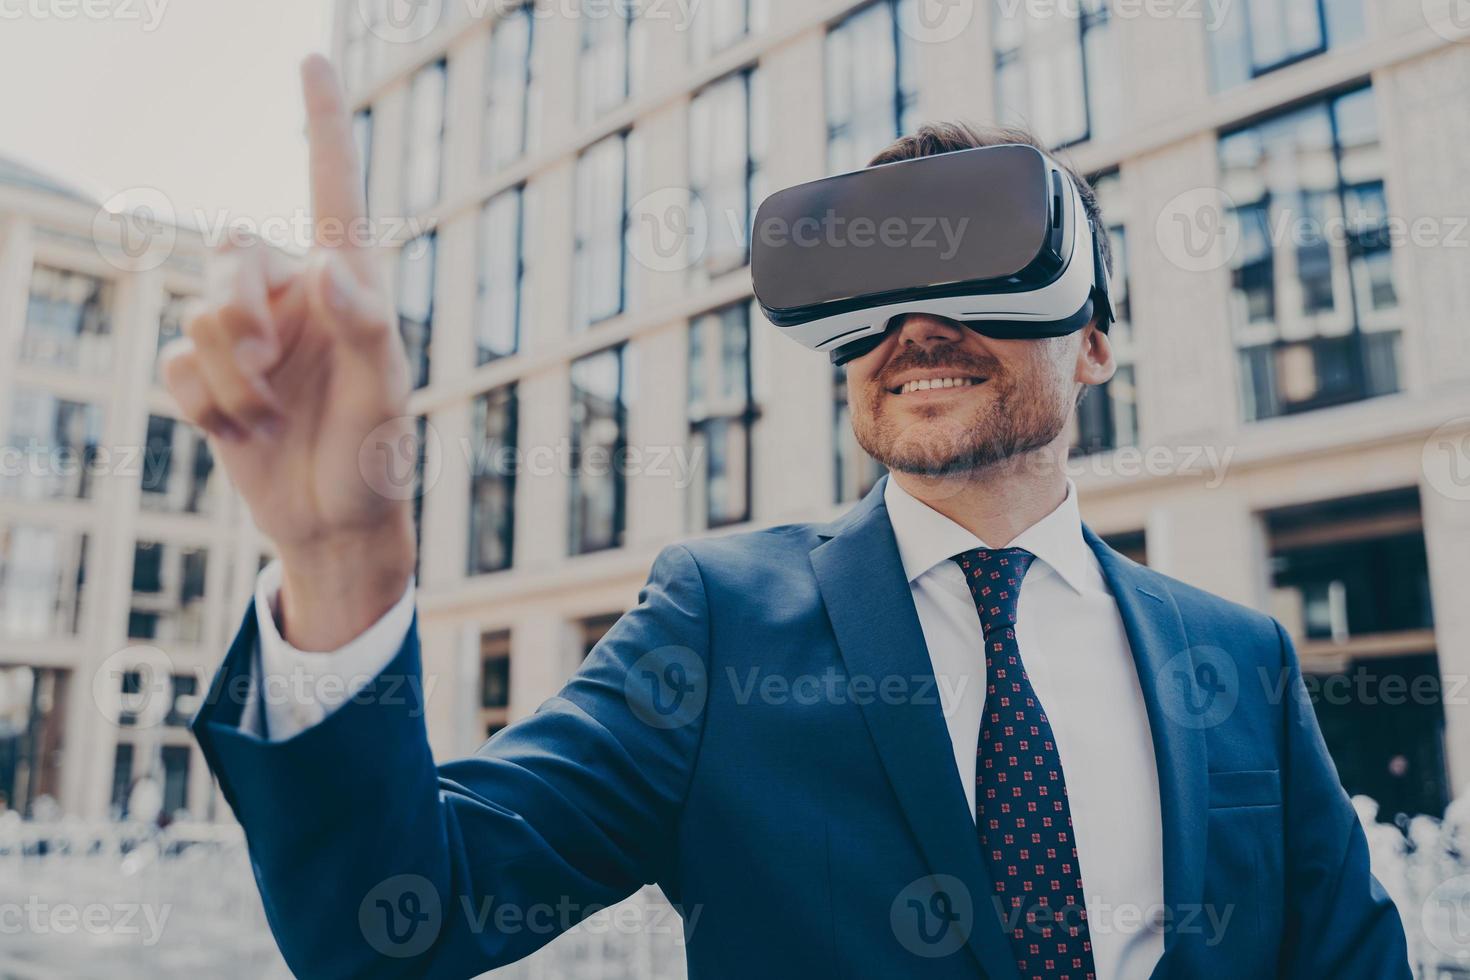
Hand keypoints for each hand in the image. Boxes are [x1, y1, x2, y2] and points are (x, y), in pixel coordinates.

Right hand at [161, 56, 415, 650]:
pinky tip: (241, 431)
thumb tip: (331, 269)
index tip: (312, 56)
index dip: (322, 123)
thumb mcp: (387, 393)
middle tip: (268, 366)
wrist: (333, 522)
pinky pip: (176, 365)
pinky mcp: (208, 377)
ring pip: (199, 314)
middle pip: (230, 251)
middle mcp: (293, 295)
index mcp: (347, 283)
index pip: (331, 190)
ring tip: (270, 415)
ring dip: (232, 377)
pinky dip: (206, 405)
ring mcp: (247, 336)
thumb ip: (368, 326)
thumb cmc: (376, 453)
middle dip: (240, 312)